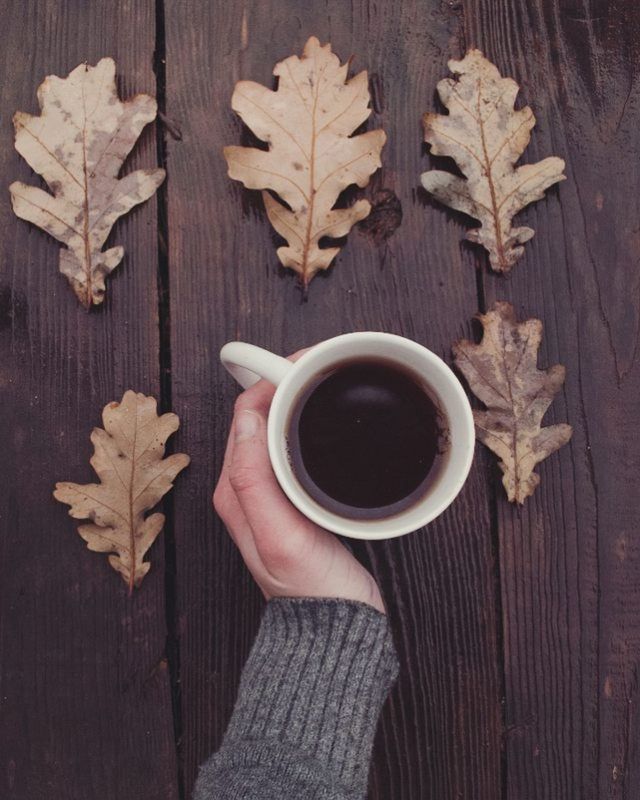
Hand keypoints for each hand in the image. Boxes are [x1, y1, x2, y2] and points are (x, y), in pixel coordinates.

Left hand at [213, 356, 385, 613]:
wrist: (335, 626)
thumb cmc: (311, 589)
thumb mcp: (280, 537)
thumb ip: (255, 480)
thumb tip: (248, 420)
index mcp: (236, 489)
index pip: (245, 414)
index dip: (271, 380)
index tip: (303, 362)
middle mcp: (247, 487)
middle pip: (259, 416)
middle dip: (285, 382)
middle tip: (320, 362)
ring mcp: (272, 492)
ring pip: (277, 428)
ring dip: (297, 399)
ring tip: (325, 378)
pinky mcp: (295, 498)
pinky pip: (294, 447)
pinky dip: (308, 423)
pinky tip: (329, 419)